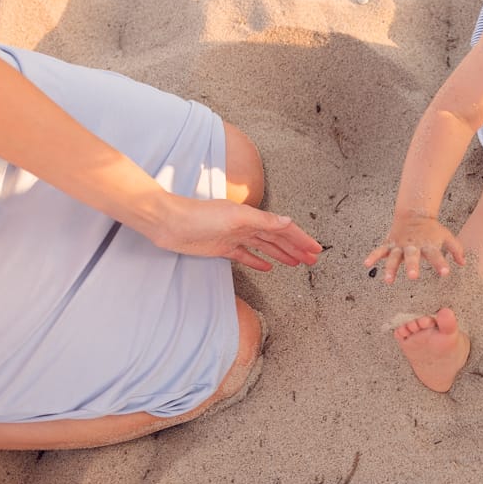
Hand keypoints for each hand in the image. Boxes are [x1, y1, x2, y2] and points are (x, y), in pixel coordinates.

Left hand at [150, 197, 322, 270]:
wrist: (167, 223)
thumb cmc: (197, 216)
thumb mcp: (235, 216)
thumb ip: (262, 220)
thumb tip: (287, 222)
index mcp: (251, 217)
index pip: (283, 229)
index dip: (301, 239)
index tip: (315, 249)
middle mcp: (245, 226)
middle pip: (277, 238)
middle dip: (296, 248)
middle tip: (312, 259)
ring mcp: (234, 237)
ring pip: (265, 247)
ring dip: (282, 254)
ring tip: (296, 263)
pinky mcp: (222, 248)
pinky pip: (245, 255)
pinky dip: (258, 261)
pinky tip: (267, 267)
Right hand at [364, 211, 464, 281]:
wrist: (414, 214)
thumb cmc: (432, 230)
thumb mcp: (447, 236)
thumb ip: (456, 250)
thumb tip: (463, 263)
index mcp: (428, 244)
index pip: (436, 255)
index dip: (440, 264)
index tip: (445, 272)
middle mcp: (413, 245)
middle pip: (412, 256)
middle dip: (412, 266)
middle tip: (413, 277)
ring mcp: (400, 245)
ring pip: (394, 257)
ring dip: (391, 268)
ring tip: (388, 280)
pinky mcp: (390, 244)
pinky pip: (380, 251)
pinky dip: (373, 256)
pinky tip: (367, 264)